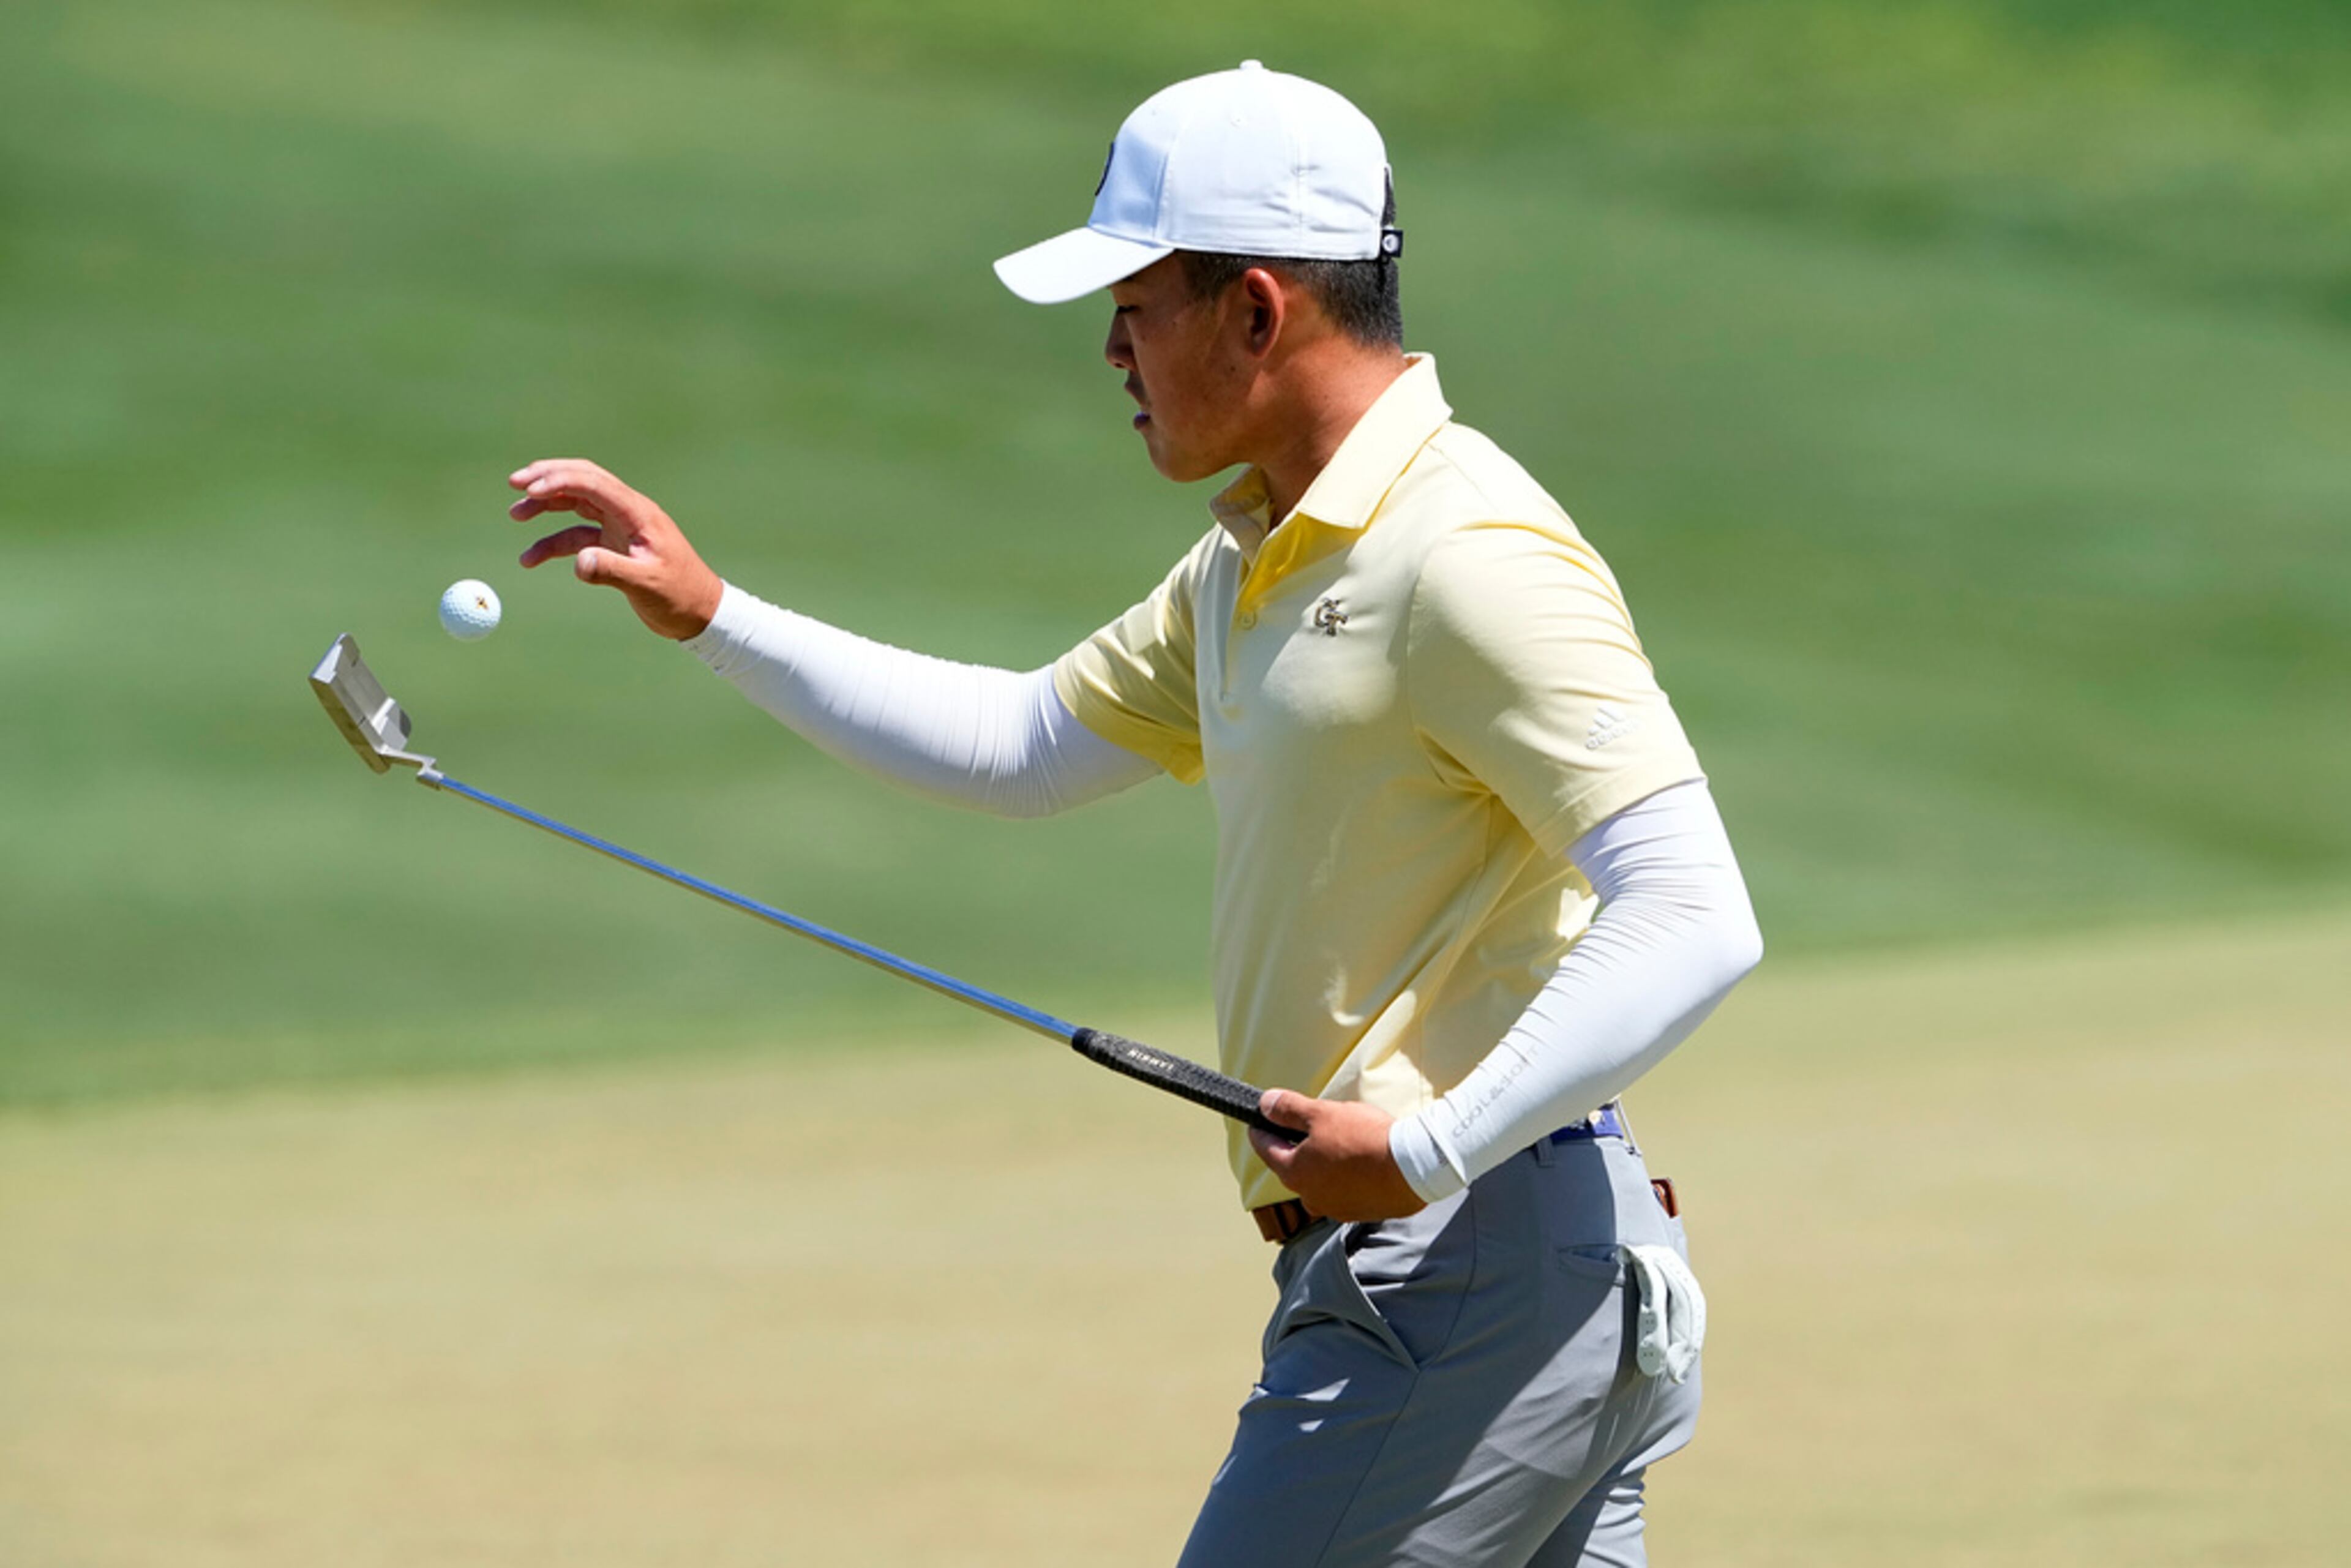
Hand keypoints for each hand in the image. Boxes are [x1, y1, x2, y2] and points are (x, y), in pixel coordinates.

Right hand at [509, 459, 724, 639]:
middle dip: (547, 478)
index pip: (593, 483)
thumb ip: (611, 571)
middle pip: (582, 481)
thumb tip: (578, 562)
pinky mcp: (614, 545)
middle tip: (514, 482)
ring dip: (546, 507)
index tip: (529, 490)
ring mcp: (620, 527)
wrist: (700, 612)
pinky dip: (553, 541)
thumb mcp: (646, 585)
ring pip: (576, 505)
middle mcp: (628, 513)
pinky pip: (577, 535)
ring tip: (515, 515)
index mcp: (638, 513)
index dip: (559, 480)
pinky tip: (531, 558)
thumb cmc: (680, 596)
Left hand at [1247, 1091, 1426, 1221]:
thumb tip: (1264, 1104)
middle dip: (1295, 1145)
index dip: (1261, 1129)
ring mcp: (1335, 1208)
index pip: (1265, 1148)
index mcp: (1294, 1172)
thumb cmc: (1365, 1138)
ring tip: (1339, 1140)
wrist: (1414, 1167)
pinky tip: (1359, 1160)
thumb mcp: (1322, 1113)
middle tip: (1305, 1124)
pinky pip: (1343, 1191)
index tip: (1260, 1119)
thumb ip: (1289, 1109)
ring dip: (1321, 1163)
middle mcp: (1310, 1196)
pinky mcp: (1359, 1212)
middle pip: (1292, 1166)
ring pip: (1318, 1180)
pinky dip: (1344, 1176)